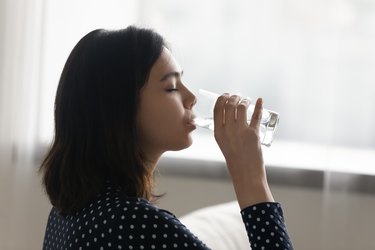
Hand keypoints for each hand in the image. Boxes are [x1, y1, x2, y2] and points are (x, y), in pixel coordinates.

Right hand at [213, 94, 273, 208]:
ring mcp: (241, 131)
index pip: (218, 108)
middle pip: (229, 105)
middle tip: (238, 97)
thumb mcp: (223, 143)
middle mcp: (228, 130)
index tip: (226, 95)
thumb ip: (224, 129)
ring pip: (241, 108)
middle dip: (234, 97)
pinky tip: (260, 101)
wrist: (245, 173)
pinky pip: (256, 116)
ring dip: (245, 101)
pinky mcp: (253, 134)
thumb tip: (230, 114)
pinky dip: (259, 106)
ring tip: (247, 101)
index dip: (222, 98)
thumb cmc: (235, 160)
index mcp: (218, 133)